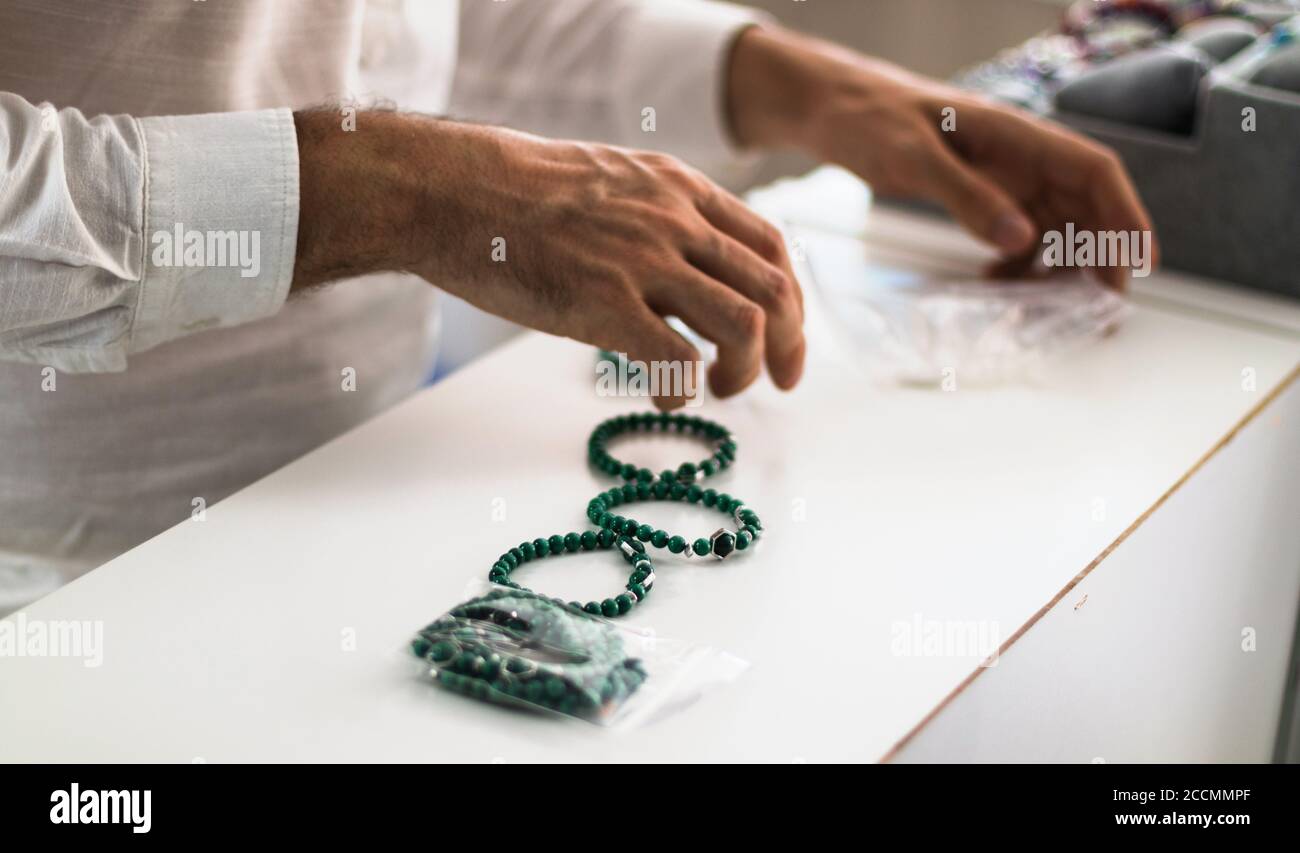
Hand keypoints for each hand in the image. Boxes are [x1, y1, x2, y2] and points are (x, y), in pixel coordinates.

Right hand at [293, 110, 803, 407]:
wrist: (455, 190)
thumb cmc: (521, 194)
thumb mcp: (614, 182)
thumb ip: (661, 217)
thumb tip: (689, 272)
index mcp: (681, 190)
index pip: (773, 248)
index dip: (794, 303)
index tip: (788, 343)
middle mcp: (676, 222)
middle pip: (774, 292)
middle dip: (789, 348)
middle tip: (774, 385)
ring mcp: (643, 262)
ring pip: (744, 327)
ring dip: (745, 372)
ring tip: (717, 391)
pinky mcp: (604, 304)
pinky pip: (678, 361)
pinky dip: (684, 391)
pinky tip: (664, 397)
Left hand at [727, 27, 1156, 288]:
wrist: (830, 109)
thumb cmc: (869, 120)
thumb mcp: (913, 159)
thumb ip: (967, 197)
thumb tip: (1022, 242)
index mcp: (1015, 134)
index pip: (1093, 171)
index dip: (1126, 214)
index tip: (1143, 260)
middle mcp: (1018, 154)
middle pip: (1083, 204)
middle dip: (1101, 253)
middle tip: (1104, 309)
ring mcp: (999, 174)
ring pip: (1052, 223)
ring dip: (1061, 265)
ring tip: (1057, 311)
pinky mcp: (976, 192)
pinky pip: (1015, 232)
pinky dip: (1018, 262)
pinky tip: (1000, 286)